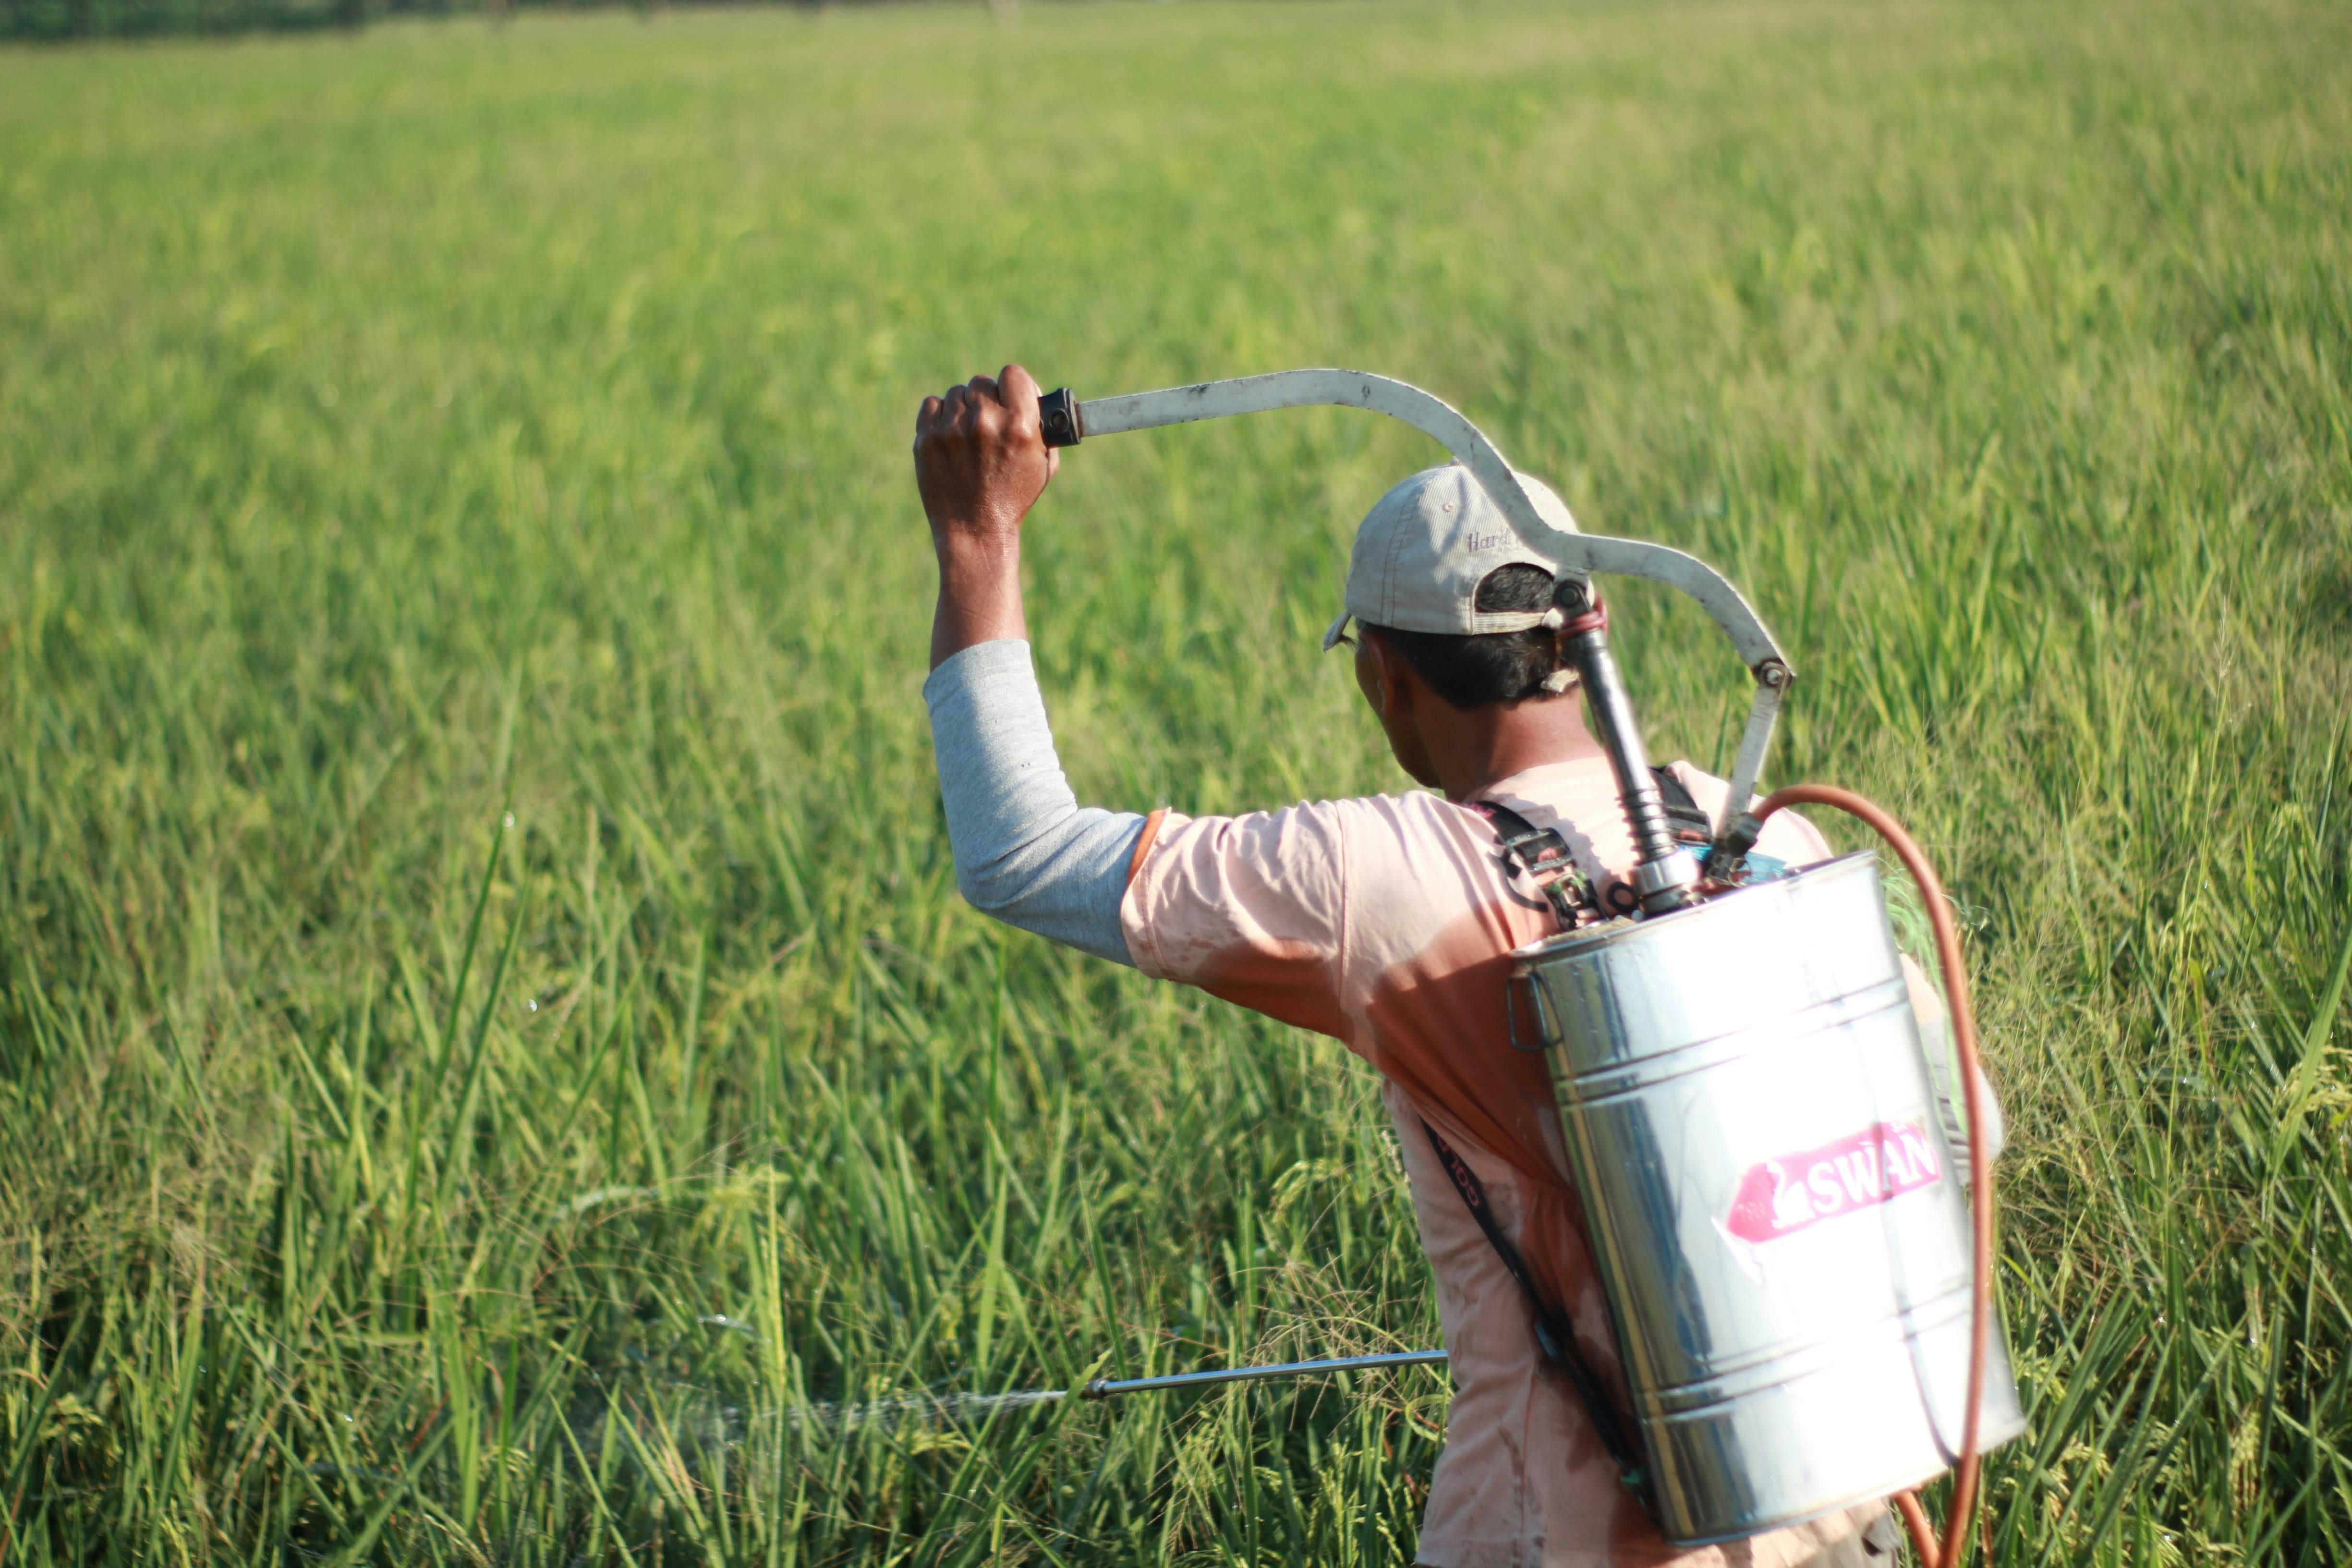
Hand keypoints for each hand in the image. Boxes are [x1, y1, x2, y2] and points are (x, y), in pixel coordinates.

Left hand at [913, 364, 1058, 558]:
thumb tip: (1036, 398)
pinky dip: (939, 416)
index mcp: (1019, 425)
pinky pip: (932, 404)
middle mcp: (985, 421)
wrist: (975, 531)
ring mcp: (952, 428)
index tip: (1010, 397)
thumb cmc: (1013, 499)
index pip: (1013, 373)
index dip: (1013, 385)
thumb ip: (1042, 427)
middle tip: (988, 422)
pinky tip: (949, 437)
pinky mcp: (927, 437)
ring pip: (956, 394)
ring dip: (962, 409)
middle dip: (986, 399)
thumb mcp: (1043, 464)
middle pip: (982, 382)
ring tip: (968, 436)